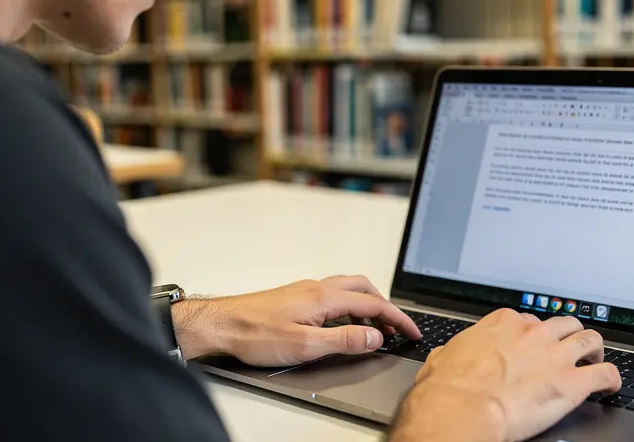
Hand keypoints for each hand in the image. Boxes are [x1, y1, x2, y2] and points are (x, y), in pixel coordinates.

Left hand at [171, 275, 421, 366]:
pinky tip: (342, 324)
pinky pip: (332, 295)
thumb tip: (375, 337)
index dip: (398, 319)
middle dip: (386, 306)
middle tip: (398, 327)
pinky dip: (349, 306)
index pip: (373, 304)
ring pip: (347, 289)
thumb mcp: (305, 345)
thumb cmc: (254, 334)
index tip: (413, 333)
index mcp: (324, 297)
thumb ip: (344, 341)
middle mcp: (316, 288)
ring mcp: (304, 290)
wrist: (221, 325)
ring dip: (367, 304)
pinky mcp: (294, 297)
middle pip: (364, 288)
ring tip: (375, 328)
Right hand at [390, 309, 620, 441]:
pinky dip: (611, 378)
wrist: (463, 410)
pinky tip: (610, 386)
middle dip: (568, 335)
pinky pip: (605, 374)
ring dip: (594, 350)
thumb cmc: (449, 389)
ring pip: (590, 339)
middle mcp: (533, 333)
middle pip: (564, 323)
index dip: (533, 333)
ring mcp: (555, 355)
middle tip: (568, 350)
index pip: (528, 318)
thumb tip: (448, 356)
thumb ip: (456, 350)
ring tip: (594, 361)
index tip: (533, 343)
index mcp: (503, 324)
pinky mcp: (572, 383)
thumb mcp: (443, 357)